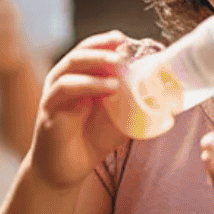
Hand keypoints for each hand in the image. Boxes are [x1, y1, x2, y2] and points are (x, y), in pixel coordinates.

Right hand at [28, 31, 135, 190]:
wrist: (65, 171)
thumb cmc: (90, 141)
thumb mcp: (119, 118)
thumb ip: (133, 103)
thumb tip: (165, 95)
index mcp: (81, 77)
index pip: (94, 49)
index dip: (111, 42)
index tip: (134, 42)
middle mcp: (65, 79)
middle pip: (83, 50)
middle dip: (105, 45)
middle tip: (127, 46)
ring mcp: (55, 92)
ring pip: (72, 64)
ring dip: (97, 60)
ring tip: (120, 63)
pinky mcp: (49, 108)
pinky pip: (65, 88)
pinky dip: (88, 84)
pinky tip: (109, 87)